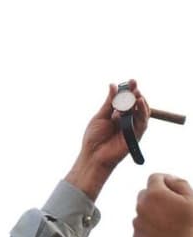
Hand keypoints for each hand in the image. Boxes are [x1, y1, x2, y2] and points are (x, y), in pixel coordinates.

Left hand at [65, 79, 148, 199]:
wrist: (93, 155)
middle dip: (135, 93)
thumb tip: (113, 85)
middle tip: (133, 83)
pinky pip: (143, 122)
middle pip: (135, 104)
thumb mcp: (100, 116)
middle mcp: (127, 120)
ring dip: (140, 101)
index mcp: (117, 114)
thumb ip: (109, 102)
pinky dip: (142, 112)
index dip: (129, 90)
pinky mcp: (136, 135)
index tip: (130, 80)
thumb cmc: (94, 138)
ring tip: (136, 93)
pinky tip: (139, 103)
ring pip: (142, 112)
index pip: (126, 100)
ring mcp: (132, 127)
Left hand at [133, 173, 192, 236]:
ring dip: (154, 213)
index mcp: (155, 195)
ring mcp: (137, 224)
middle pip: (146, 194)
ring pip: (144, 212)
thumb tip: (169, 179)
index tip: (174, 188)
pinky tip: (166, 236)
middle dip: (158, 197)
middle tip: (175, 207)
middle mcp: (141, 207)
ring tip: (173, 225)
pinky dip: (151, 228)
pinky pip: (142, 228)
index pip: (154, 178)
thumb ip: (179, 184)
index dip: (166, 181)